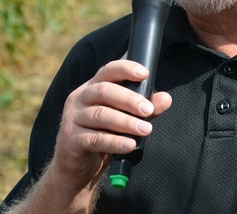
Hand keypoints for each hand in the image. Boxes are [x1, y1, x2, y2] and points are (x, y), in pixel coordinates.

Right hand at [50, 60, 172, 187]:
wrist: (78, 167)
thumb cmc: (102, 135)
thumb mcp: (124, 119)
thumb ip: (143, 108)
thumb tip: (166, 99)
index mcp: (92, 87)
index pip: (108, 71)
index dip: (126, 69)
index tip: (145, 73)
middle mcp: (79, 98)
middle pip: (104, 91)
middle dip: (130, 99)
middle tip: (148, 110)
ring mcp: (72, 119)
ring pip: (101, 115)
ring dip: (126, 122)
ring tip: (146, 129)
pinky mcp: (71, 140)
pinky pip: (95, 139)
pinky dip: (115, 142)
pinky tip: (130, 145)